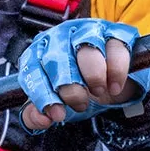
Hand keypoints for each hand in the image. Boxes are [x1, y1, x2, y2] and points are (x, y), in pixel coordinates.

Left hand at [19, 18, 139, 131]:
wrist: (105, 74)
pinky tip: (114, 87)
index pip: (32, 69)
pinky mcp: (114, 33)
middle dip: (70, 88)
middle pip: (58, 58)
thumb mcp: (53, 101)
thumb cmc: (73, 85)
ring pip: (87, 49)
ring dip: (94, 76)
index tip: (57, 114)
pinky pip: (115, 48)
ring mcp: (87, 31)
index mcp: (38, 52)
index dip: (43, 95)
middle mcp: (59, 37)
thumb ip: (37, 114)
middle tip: (80, 105)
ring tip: (98, 92)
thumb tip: (42, 119)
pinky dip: (116, 71)